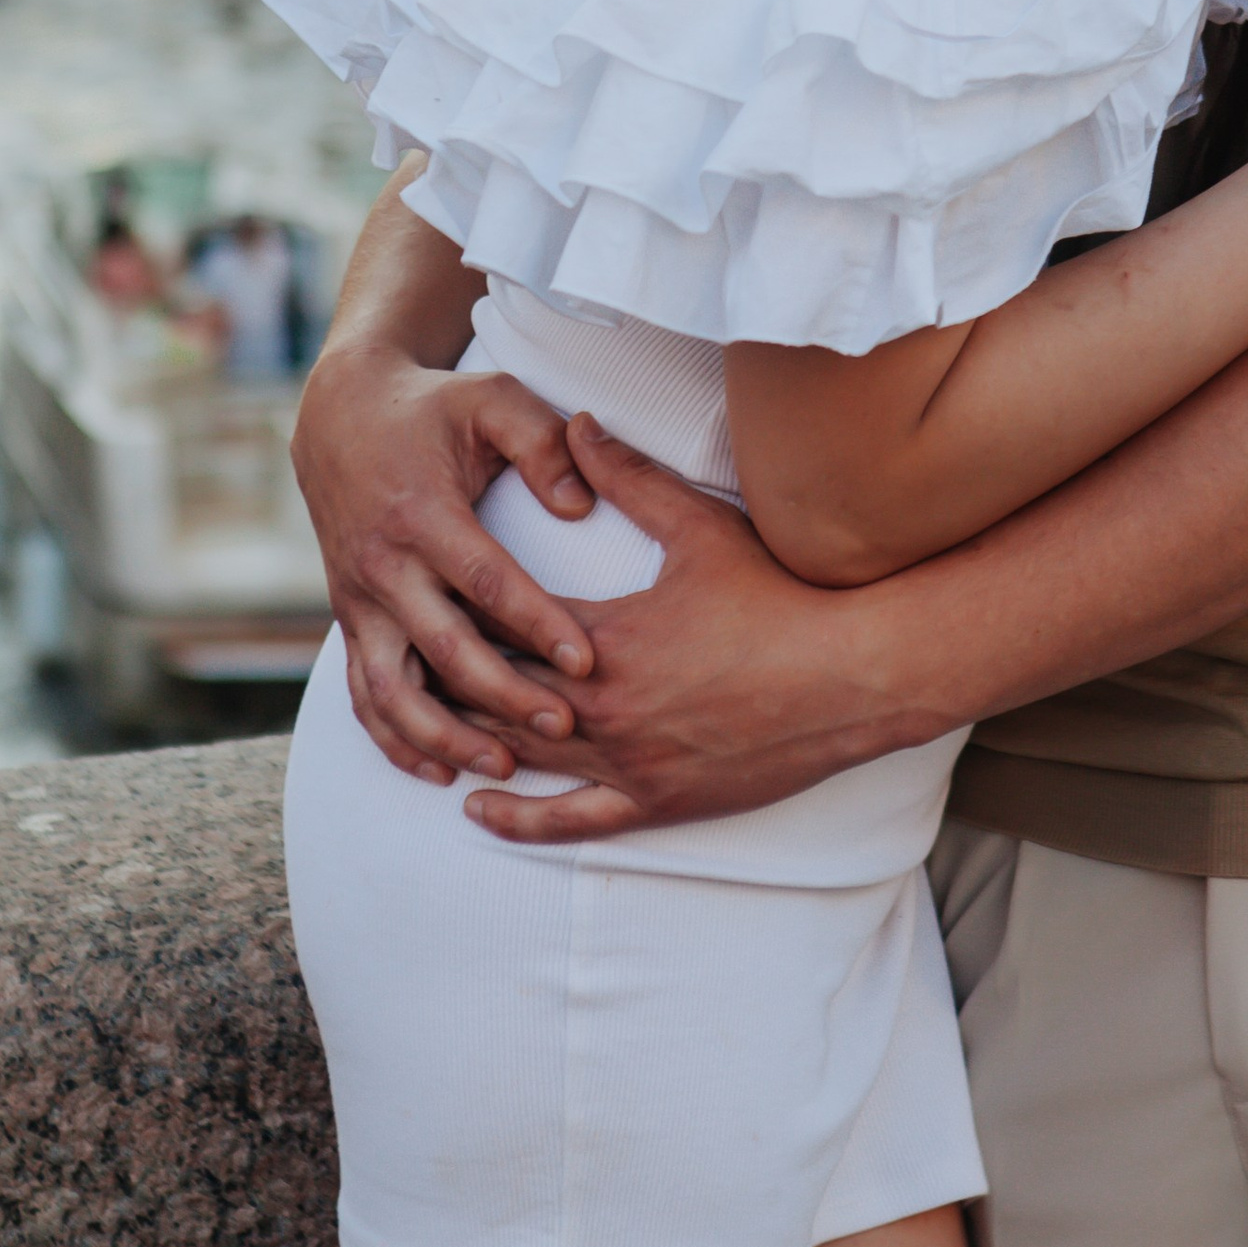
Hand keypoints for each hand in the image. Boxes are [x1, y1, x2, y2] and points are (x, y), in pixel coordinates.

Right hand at [290, 332, 600, 783]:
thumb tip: (580, 506)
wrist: (340, 415)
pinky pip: (363, 695)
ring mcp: (359, 601)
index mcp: (422, 514)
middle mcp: (383, 566)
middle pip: (444, 649)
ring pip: (392, 690)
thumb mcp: (493, 399)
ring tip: (502, 766)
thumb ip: (541, 443)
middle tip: (564, 726)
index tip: (588, 662)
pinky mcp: (349, 621)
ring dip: (444, 737)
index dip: (538, 625)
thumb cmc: (433, 408)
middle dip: (504, 696)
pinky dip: (394, 740)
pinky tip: (439, 772)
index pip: (486, 582)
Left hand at [459, 420, 923, 848]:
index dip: (454, 613)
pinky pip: (573, 822)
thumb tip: (576, 424)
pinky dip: (521, 819)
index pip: (505, 624)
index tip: (414, 596)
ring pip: (524, 757)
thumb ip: (629, 477)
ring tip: (418, 731)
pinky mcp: (658, 801)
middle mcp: (605, 706)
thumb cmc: (780, 593)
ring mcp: (630, 762)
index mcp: (607, 635)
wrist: (853, 674)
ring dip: (469, 743)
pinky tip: (480, 809)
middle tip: (394, 661)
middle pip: (498, 693)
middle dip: (446, 679)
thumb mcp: (700, 525)